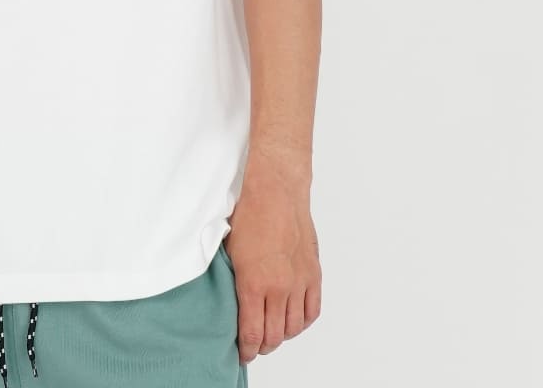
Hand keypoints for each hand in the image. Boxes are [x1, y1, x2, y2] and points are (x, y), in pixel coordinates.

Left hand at [225, 158, 321, 363]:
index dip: (247, 349)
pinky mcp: (313, 273)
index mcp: (253, 283)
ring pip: (294, 327)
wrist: (275, 190)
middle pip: (274, 336)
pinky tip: (293, 321)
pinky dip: (302, 322)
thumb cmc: (249, 213)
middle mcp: (279, 287)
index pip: (252, 333)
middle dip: (263, 346)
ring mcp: (299, 281)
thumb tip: (230, 303)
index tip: (243, 353)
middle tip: (256, 345)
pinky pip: (312, 310)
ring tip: (272, 333)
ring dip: (282, 335)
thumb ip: (233, 281)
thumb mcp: (228, 250)